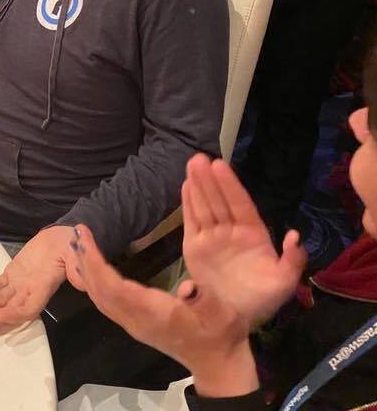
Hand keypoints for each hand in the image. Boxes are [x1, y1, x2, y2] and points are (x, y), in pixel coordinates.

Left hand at [0, 226, 76, 333]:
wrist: (62, 237)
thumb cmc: (70, 244)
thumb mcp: (76, 253)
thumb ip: (76, 267)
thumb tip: (81, 281)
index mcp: (44, 288)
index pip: (28, 310)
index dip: (14, 316)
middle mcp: (30, 291)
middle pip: (10, 310)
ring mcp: (20, 283)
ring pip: (1, 299)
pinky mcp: (13, 273)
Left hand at [69, 224, 259, 397]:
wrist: (218, 364)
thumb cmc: (221, 333)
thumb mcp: (220, 313)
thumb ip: (203, 299)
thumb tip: (188, 287)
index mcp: (153, 314)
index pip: (114, 288)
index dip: (96, 264)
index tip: (85, 239)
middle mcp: (136, 320)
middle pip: (100, 291)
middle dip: (85, 261)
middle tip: (76, 233)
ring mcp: (132, 323)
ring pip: (100, 297)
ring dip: (87, 270)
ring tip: (79, 244)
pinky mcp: (134, 323)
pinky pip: (106, 301)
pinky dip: (95, 280)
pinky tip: (93, 265)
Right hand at [182, 154, 306, 325]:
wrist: (231, 321)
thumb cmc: (260, 301)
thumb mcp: (283, 283)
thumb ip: (292, 260)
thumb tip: (295, 235)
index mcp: (253, 235)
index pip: (240, 204)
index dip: (230, 185)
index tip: (220, 165)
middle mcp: (231, 231)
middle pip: (219, 200)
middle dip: (210, 179)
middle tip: (199, 158)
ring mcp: (212, 237)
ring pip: (204, 206)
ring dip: (197, 185)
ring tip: (191, 164)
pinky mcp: (195, 246)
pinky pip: (191, 220)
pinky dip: (187, 203)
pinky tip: (185, 185)